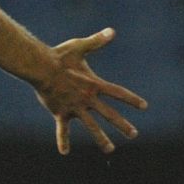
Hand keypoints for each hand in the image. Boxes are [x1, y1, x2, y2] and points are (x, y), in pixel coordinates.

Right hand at [35, 27, 147, 154]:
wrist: (40, 67)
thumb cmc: (59, 56)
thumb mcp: (79, 47)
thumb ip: (96, 41)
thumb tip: (111, 31)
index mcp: (94, 84)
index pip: (118, 93)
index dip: (131, 100)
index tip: (143, 106)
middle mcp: (87, 98)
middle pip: (109, 115)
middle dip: (122, 125)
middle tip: (133, 134)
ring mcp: (75, 107)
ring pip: (91, 126)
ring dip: (101, 139)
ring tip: (110, 149)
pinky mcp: (61, 113)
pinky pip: (62, 129)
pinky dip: (63, 140)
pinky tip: (64, 152)